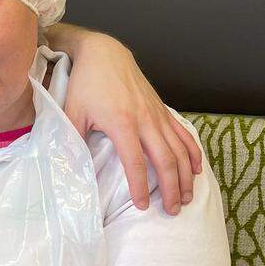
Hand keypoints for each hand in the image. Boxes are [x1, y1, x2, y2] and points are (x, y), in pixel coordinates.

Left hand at [62, 32, 201, 213]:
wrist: (105, 54)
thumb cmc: (85, 84)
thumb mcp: (72, 112)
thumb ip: (71, 139)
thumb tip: (68, 166)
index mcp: (122, 124)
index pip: (135, 163)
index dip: (139, 187)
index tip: (142, 206)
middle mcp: (145, 121)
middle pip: (165, 161)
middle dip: (171, 188)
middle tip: (171, 211)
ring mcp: (157, 115)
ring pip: (179, 150)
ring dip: (185, 176)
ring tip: (186, 198)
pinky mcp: (163, 110)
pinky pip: (183, 135)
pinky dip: (192, 153)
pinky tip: (195, 170)